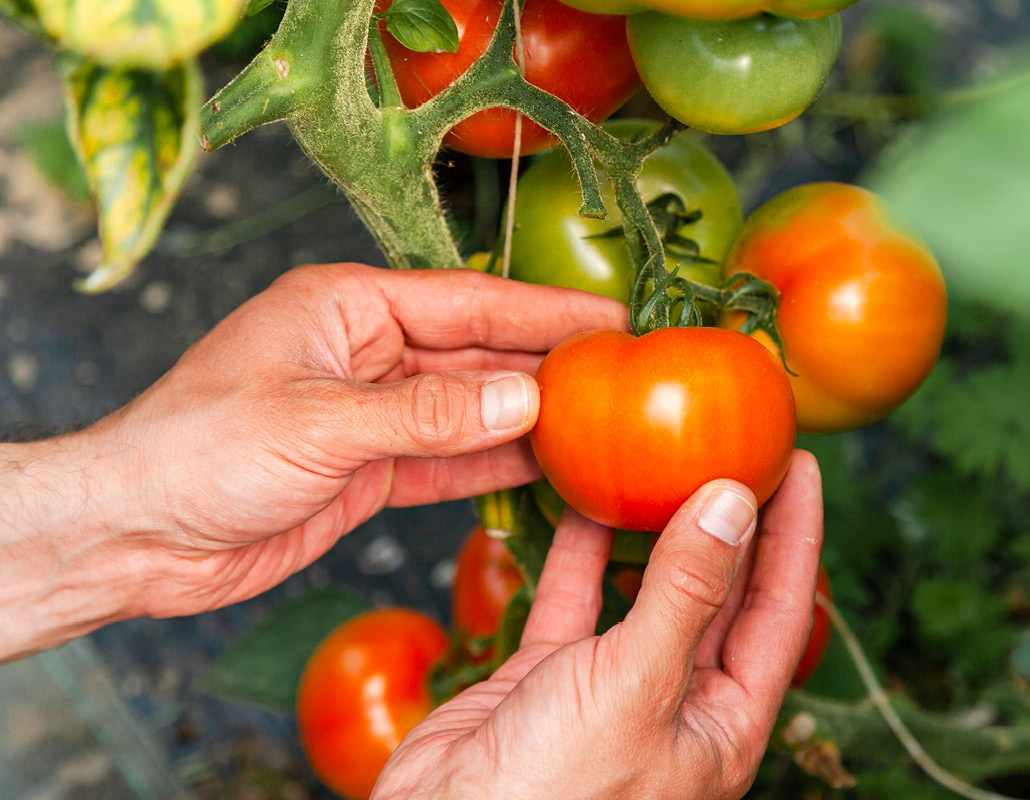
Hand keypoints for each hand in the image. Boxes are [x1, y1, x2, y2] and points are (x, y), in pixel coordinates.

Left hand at [0, 263, 625, 656]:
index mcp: (348, 307)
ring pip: (470, 413)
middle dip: (549, 367)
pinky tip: (546, 469)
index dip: (544, 311)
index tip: (613, 318)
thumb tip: (523, 401)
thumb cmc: (196, 450)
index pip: (468, 302)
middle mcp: (366, 352)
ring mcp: (371, 413)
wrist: (134, 534)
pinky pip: (448, 462)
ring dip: (530, 422)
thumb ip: (427, 416)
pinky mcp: (369, 469)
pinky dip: (494, 468)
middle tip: (628, 377)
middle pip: (478, 356)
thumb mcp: (319, 424)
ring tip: (605, 426)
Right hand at [373, 451, 822, 799]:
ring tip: (667, 458)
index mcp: (723, 725)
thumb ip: (684, 594)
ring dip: (653, 528)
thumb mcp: (635, 688)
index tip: (794, 464)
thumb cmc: (552, 797)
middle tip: (737, 444)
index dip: (794, 535)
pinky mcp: (549, 677)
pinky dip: (578, 550)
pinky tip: (583, 498)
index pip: (778, 611)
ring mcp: (610, 688)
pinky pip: (573, 599)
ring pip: (645, 589)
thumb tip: (732, 505)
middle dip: (730, 519)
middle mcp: (674, 703)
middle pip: (719, 592)